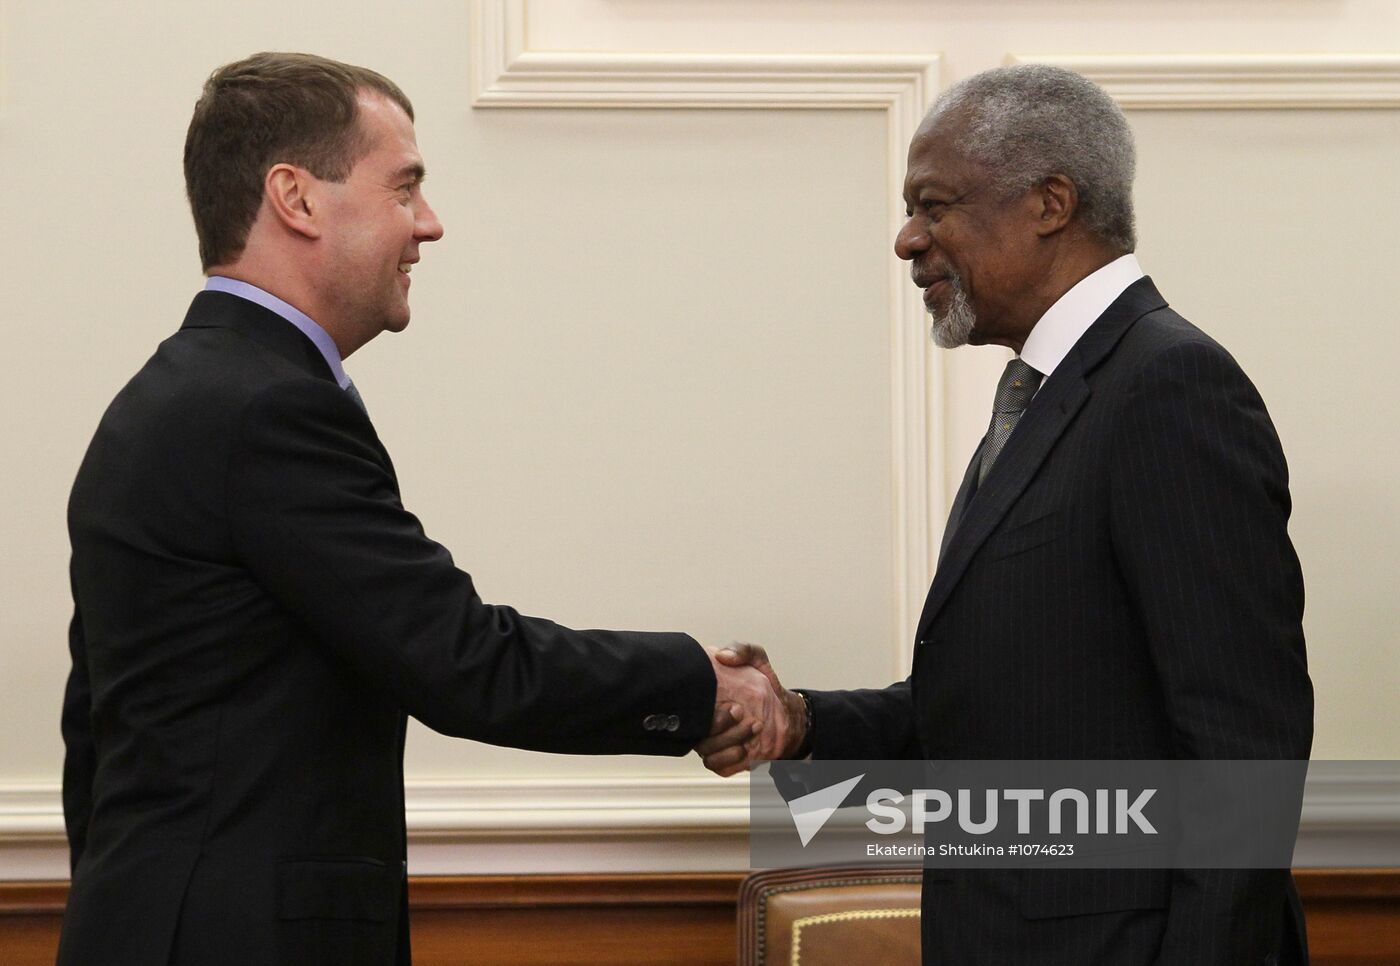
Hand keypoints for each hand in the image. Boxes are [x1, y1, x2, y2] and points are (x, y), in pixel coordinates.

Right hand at [696, 643, 805, 776]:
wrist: (786, 717)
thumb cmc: (766, 689)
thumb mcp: (758, 661)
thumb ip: (743, 650)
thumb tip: (722, 655)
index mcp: (705, 699)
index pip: (687, 705)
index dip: (702, 708)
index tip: (730, 702)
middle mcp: (704, 721)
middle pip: (694, 732)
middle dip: (719, 725)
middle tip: (741, 712)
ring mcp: (713, 741)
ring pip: (705, 750)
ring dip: (729, 741)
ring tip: (754, 727)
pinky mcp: (724, 760)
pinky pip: (716, 765)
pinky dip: (731, 759)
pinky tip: (746, 749)